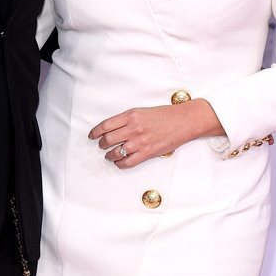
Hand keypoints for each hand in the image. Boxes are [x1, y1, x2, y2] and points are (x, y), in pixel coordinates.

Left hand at [90, 99, 221, 167]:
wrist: (183, 121)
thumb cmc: (165, 116)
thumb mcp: (142, 111)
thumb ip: (127, 120)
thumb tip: (113, 129)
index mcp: (131, 115)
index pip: (105, 125)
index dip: (95, 132)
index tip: (92, 135)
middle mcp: (133, 128)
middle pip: (108, 139)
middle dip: (101, 144)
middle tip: (101, 145)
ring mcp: (140, 141)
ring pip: (116, 152)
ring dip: (109, 155)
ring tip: (109, 155)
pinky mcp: (147, 152)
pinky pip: (128, 162)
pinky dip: (120, 164)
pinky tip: (119, 162)